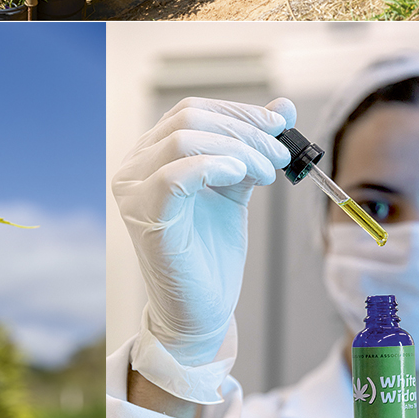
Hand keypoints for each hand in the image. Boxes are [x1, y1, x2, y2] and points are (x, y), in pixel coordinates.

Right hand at [112, 98, 293, 364]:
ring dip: (237, 149)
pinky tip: (241, 176)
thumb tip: (284, 106)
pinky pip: (175, 175)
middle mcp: (134, 167)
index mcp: (150, 155)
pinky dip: (214, 166)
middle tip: (279, 156)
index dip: (238, 111)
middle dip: (244, 131)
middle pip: (189, 119)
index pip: (192, 111)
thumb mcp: (237, 187)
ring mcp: (134, 191)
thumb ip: (252, 146)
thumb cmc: (211, 253)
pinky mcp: (145, 218)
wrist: (201, 310)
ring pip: (183, 139)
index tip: (280, 125)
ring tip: (266, 173)